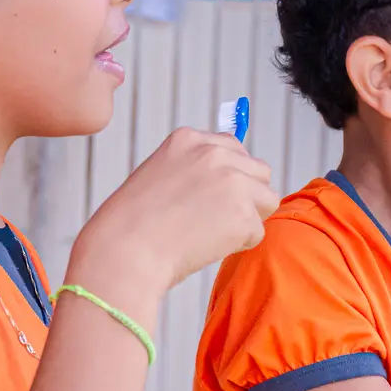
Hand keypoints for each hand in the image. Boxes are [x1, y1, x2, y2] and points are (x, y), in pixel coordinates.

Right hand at [70, 127, 280, 300]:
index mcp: (188, 139)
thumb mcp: (157, 176)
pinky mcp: (243, 213)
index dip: (228, 177)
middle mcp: (214, 153)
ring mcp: (232, 181)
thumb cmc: (130, 224)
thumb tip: (228, 185)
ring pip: (267, 200)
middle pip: (259, 171)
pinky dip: (238, 245)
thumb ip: (193, 170)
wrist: (124, 251)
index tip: (210, 197)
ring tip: (210, 233)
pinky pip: (258, 232)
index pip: (234, 147)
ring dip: (247, 219)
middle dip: (245, 196)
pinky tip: (206, 246)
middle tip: (212, 219)